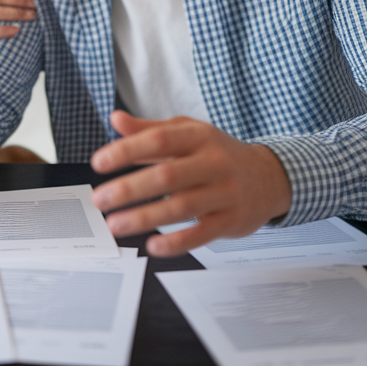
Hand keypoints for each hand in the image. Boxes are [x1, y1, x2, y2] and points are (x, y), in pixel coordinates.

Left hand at [89, 111, 291, 256]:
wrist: (268, 178)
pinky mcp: (231, 221)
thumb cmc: (217, 154)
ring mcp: (225, 193)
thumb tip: (115, 119)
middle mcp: (213, 163)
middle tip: (99, 199)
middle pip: (167, 176)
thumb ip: (149, 129)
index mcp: (198, 137)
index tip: (98, 163)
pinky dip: (175, 243)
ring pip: (181, 208)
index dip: (126, 151)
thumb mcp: (187, 132)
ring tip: (114, 224)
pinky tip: (151, 246)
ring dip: (144, 218)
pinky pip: (201, 234)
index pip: (158, 141)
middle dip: (129, 189)